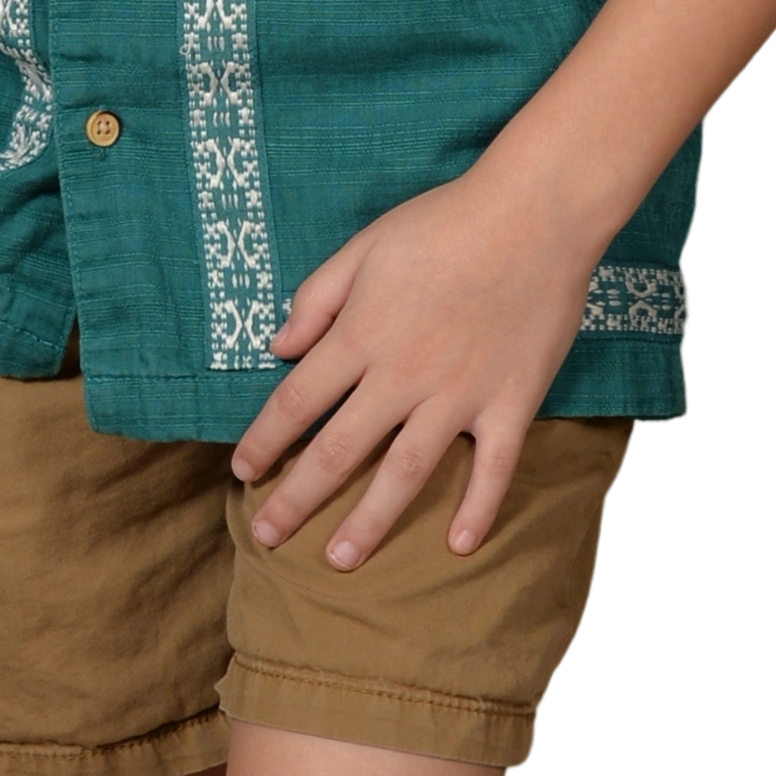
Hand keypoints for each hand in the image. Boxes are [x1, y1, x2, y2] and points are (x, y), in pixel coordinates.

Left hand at [227, 161, 594, 570]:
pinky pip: (493, 468)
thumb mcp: (366, 245)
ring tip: (338, 561)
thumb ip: (318, 298)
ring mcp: (459, 395)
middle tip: (267, 536)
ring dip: (369, 523)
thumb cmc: (445, 222)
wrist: (534, 214)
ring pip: (404, 474)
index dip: (264, 440)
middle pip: (338, 451)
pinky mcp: (511, 402)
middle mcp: (403, 375)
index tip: (241, 471)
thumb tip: (278, 346)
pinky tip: (459, 545)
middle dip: (296, 499)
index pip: (296, 402)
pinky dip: (477, 509)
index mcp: (362, 334)